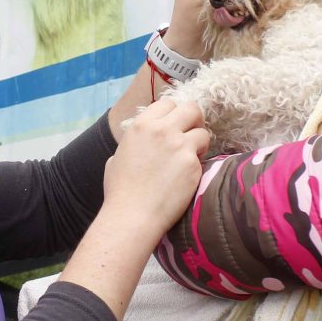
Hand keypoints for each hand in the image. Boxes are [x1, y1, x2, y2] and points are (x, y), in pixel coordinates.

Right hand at [103, 98, 207, 231]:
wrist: (132, 216)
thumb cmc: (121, 192)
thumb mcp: (116, 158)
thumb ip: (132, 144)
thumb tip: (139, 144)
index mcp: (141, 125)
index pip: (167, 104)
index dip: (174, 115)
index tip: (175, 128)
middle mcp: (161, 130)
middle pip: (191, 108)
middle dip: (194, 121)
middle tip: (191, 137)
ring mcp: (179, 145)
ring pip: (203, 132)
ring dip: (200, 143)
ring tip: (191, 159)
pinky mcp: (192, 163)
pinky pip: (205, 156)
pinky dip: (199, 164)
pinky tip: (189, 176)